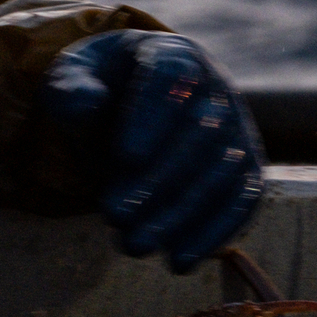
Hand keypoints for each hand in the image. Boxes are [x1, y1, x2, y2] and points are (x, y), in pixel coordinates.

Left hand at [37, 30, 263, 271]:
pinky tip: (179, 261)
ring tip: (134, 246)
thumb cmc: (97, 87)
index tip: (125, 157)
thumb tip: (86, 102)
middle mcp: (215, 88)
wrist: (129, 105)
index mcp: (172, 54)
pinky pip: (242, 201)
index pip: (171, 78)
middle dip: (157, 182)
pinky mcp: (246, 167)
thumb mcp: (71, 79)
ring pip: (221, 174)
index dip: (152, 116)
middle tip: (115, 218)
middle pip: (198, 134)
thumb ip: (71, 88)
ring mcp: (237, 128)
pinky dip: (214, 232)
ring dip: (181, 215)